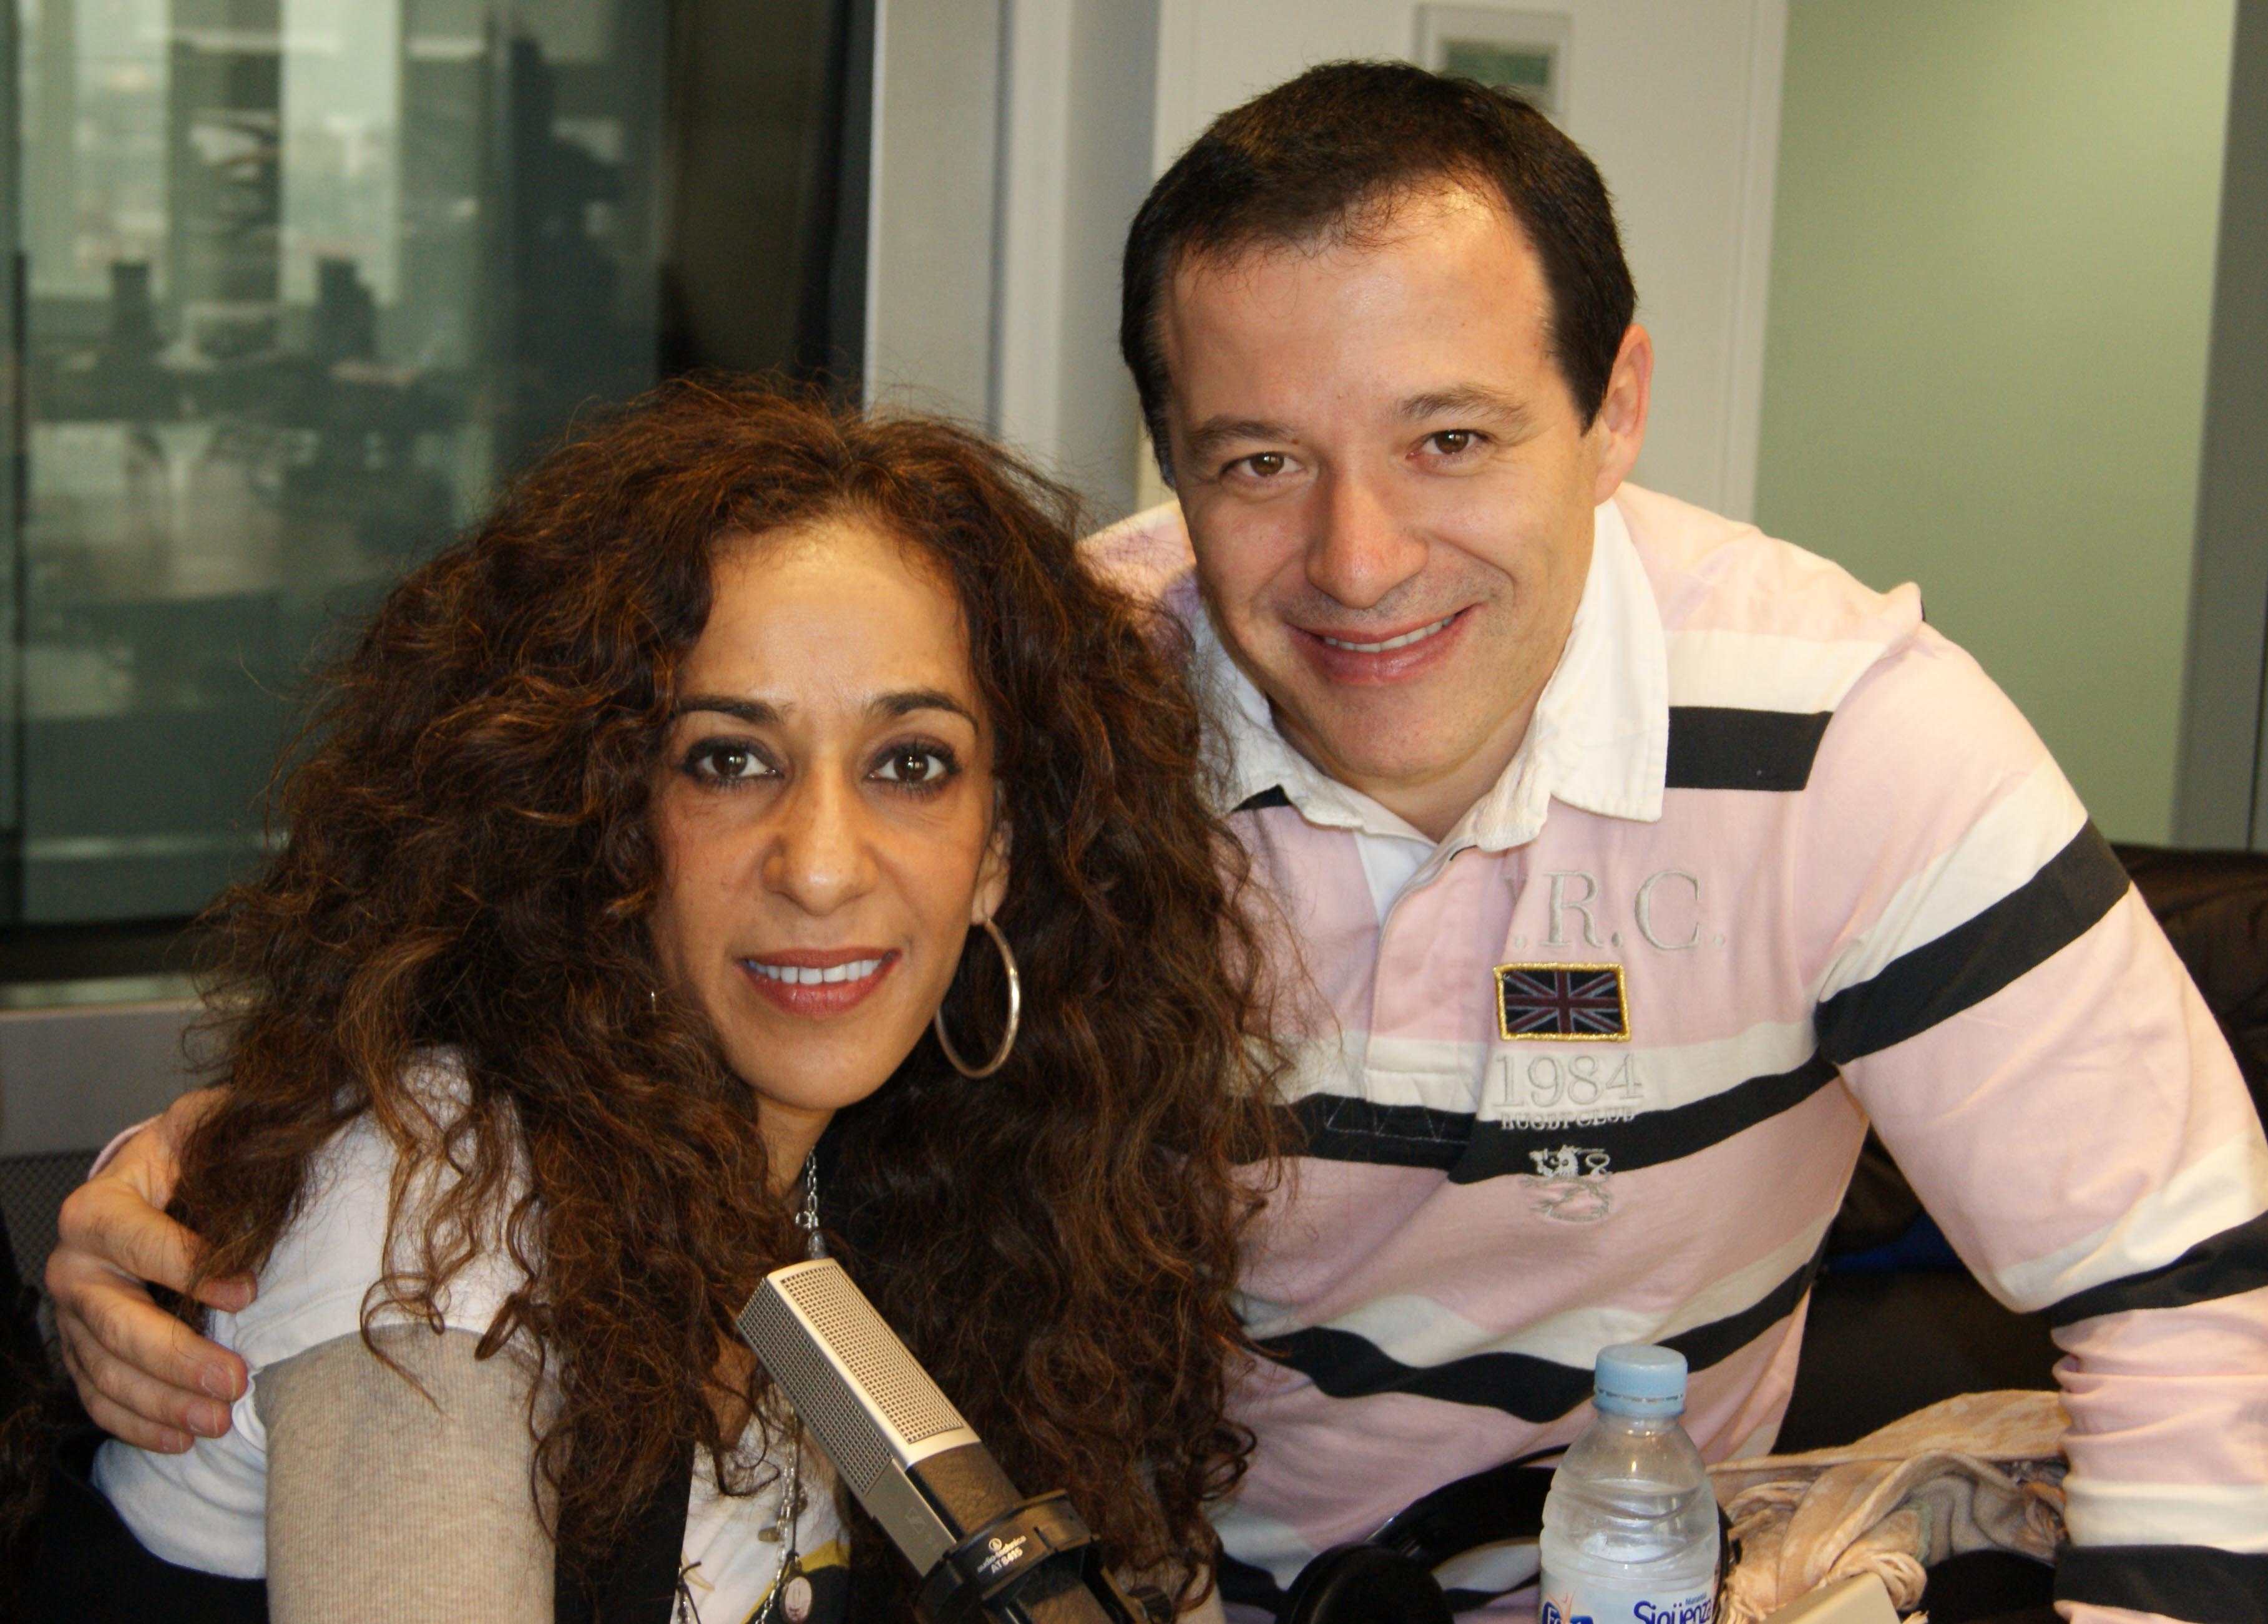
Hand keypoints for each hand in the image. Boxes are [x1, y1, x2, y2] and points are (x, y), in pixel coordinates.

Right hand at [45, 1088, 253, 1451]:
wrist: (155, 1182)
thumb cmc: (190, 1155)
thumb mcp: (206, 1127)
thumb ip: (229, 1130)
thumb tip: (281, 1143)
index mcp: (98, 1208)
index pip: (140, 1244)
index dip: (191, 1270)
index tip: (249, 1292)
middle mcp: (74, 1266)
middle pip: (118, 1323)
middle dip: (177, 1358)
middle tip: (235, 1381)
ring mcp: (74, 1316)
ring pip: (109, 1370)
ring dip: (162, 1403)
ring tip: (219, 1421)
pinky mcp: (83, 1350)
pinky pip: (100, 1398)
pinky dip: (138, 1424)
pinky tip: (181, 1440)